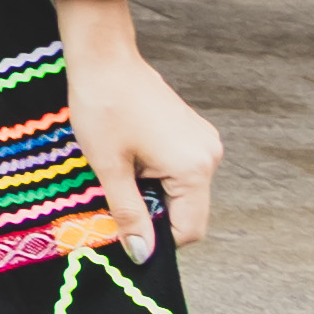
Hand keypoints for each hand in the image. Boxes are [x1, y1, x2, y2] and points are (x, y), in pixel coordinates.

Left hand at [52, 0, 219, 255]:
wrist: (104, 59)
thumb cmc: (103, 108)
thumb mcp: (110, 168)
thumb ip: (128, 214)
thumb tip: (142, 254)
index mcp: (195, 168)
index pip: (189, 231)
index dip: (157, 241)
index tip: (125, 235)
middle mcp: (210, 156)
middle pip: (187, 212)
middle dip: (152, 215)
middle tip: (114, 201)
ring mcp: (204, 143)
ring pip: (181, 192)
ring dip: (151, 194)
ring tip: (120, 172)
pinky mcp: (192, 133)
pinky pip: (179, 171)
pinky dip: (155, 176)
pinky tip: (129, 158)